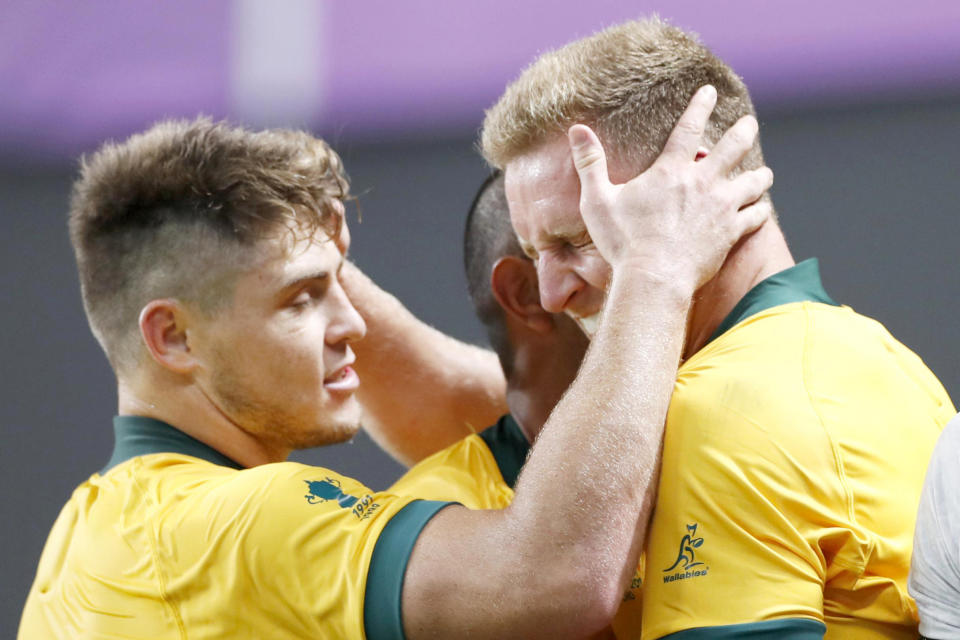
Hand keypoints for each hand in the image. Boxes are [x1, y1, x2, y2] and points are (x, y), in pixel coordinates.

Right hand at [568, 85, 772, 292]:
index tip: (710, 91)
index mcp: (670, 171)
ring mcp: (721, 208)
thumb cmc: (622, 242)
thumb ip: (590, 163)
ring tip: (765, 172)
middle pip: (733, 147)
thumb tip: (577, 129)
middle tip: (750, 124)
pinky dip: (760, 210)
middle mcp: (702, 183)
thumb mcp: (597, 200)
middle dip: (743, 131)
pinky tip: (762, 209)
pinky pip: (756, 216)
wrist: (653, 279)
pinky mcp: (730, 233)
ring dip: (760, 174)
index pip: (689, 128)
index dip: (700, 106)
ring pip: (753, 182)